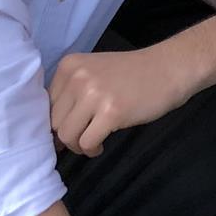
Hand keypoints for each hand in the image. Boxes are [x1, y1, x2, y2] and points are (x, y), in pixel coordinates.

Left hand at [48, 45, 193, 156]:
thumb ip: (72, 91)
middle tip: (83, 137)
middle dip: (67, 135)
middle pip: (54, 122)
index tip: (71, 127)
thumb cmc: (133, 74)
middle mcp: (78, 77)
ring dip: (78, 145)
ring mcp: (94, 94)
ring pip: (67, 135)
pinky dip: (91, 149)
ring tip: (92, 142)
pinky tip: (101, 145)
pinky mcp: (111, 112)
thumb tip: (50, 128)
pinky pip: (87, 142)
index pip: (46, 104)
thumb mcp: (95, 72)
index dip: (57, 120)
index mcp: (69, 65)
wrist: (170, 68)